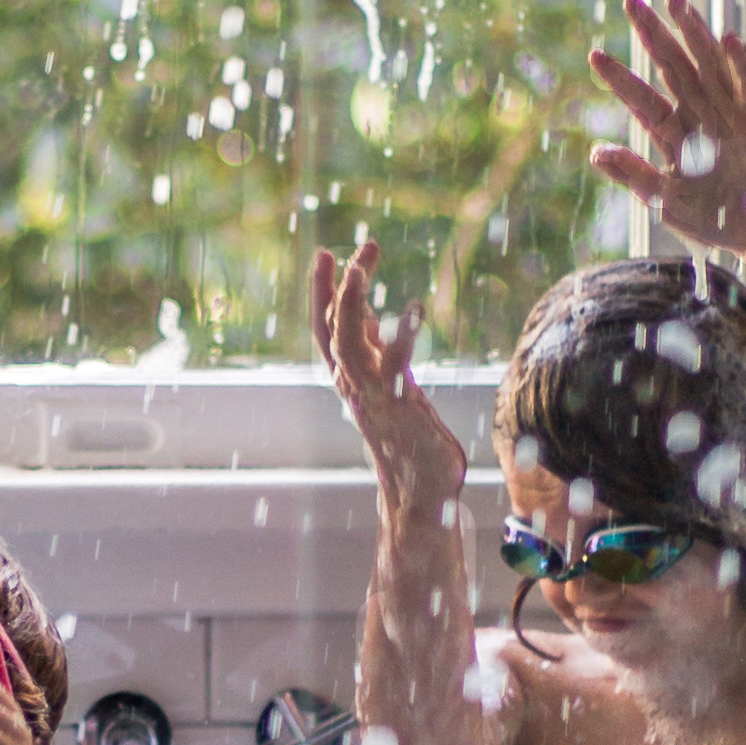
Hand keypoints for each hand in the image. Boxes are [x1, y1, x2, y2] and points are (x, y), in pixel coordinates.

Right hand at [308, 243, 466, 509]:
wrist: (419, 492)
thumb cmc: (410, 438)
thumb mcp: (391, 384)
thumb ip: (378, 352)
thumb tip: (369, 317)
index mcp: (353, 378)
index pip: (330, 328)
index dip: (326, 290)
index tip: (330, 253)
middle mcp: (355, 385)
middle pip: (329, 330)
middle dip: (327, 289)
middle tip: (329, 252)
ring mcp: (372, 395)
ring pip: (347, 343)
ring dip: (349, 302)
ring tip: (357, 266)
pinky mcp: (398, 408)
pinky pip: (393, 367)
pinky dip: (400, 336)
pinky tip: (412, 309)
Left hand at [587, 0, 745, 258]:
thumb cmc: (714, 219)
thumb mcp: (668, 203)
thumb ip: (636, 176)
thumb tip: (596, 152)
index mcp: (674, 134)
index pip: (643, 100)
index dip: (621, 79)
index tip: (594, 55)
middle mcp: (700, 116)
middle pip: (673, 67)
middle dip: (653, 35)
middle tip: (631, 1)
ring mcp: (732, 114)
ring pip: (710, 64)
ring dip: (694, 33)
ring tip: (676, 1)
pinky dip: (743, 64)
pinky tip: (729, 39)